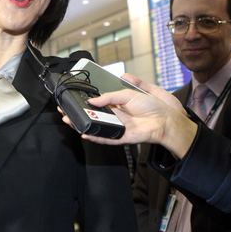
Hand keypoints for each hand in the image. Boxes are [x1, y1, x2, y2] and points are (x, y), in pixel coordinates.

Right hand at [60, 73, 197, 158]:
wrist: (166, 119)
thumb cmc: (152, 105)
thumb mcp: (128, 94)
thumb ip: (110, 96)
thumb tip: (93, 100)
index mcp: (117, 105)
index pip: (96, 104)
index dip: (84, 103)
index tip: (72, 99)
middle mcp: (115, 116)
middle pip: (92, 116)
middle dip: (77, 114)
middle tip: (65, 111)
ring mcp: (117, 127)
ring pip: (96, 127)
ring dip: (82, 125)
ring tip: (70, 121)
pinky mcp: (121, 137)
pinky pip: (106, 138)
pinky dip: (95, 136)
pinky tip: (85, 134)